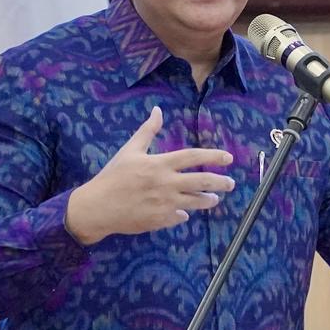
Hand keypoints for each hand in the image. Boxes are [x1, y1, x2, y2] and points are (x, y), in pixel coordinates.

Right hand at [65, 107, 234, 243]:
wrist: (98, 207)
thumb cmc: (113, 175)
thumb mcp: (130, 149)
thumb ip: (148, 130)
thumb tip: (158, 110)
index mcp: (160, 164)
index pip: (193, 157)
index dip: (213, 156)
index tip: (228, 158)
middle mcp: (167, 183)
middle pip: (202, 182)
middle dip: (220, 182)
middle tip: (231, 183)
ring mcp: (165, 203)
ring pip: (196, 202)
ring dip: (208, 200)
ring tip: (215, 199)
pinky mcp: (161, 220)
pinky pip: (180, 217)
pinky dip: (184, 214)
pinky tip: (186, 213)